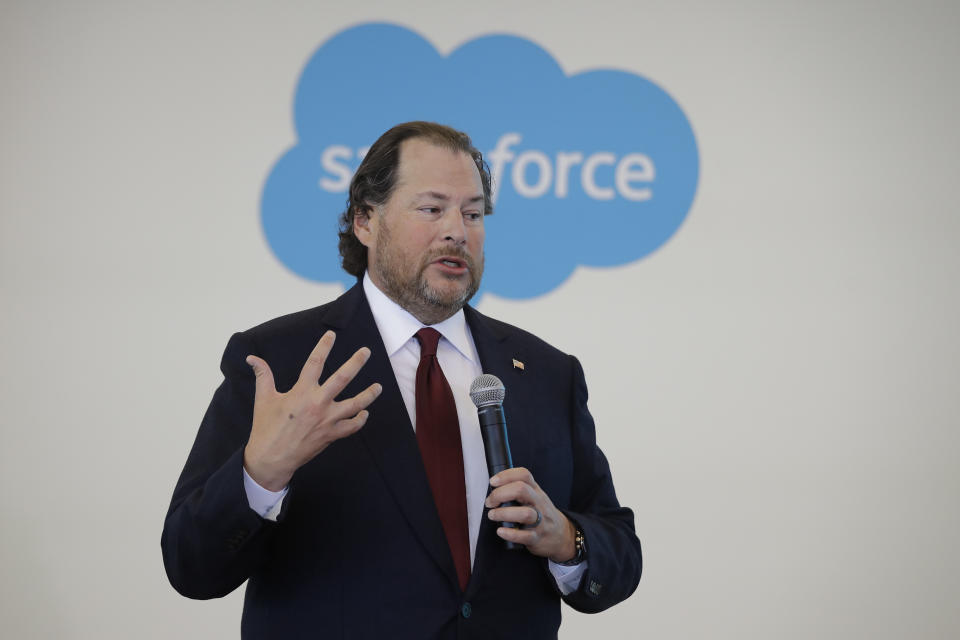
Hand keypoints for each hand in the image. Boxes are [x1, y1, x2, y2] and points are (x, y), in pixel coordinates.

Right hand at [243, 330, 381, 490]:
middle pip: (343, 378)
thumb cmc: (266, 427)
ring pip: (355, 404)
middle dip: (356, 363)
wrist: (271, 458)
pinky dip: (360, 420)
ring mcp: (327, 420)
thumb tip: (252, 359)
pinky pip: (351, 427)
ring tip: (379, 387)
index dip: (324, 346)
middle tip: (366, 352)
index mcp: (302, 391)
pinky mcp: (331, 435)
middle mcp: (318, 403)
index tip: (332, 335)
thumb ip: (263, 375)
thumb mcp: (263, 398)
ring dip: (369, 395)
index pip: (315, 362)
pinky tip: (365, 413)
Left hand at [485, 467, 576, 562]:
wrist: (561, 535)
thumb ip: (519, 489)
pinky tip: (501, 531)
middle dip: (500, 494)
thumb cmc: (541, 513)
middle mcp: (538, 503)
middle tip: (490, 502)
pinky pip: (524, 536)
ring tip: (493, 515)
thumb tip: (494, 487)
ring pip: (525, 513)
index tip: (492, 482)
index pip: (524, 475)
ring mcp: (540, 521)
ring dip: (503, 513)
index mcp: (536, 491)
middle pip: (521, 490)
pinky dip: (510, 534)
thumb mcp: (534, 496)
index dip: (506, 475)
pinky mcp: (537, 538)